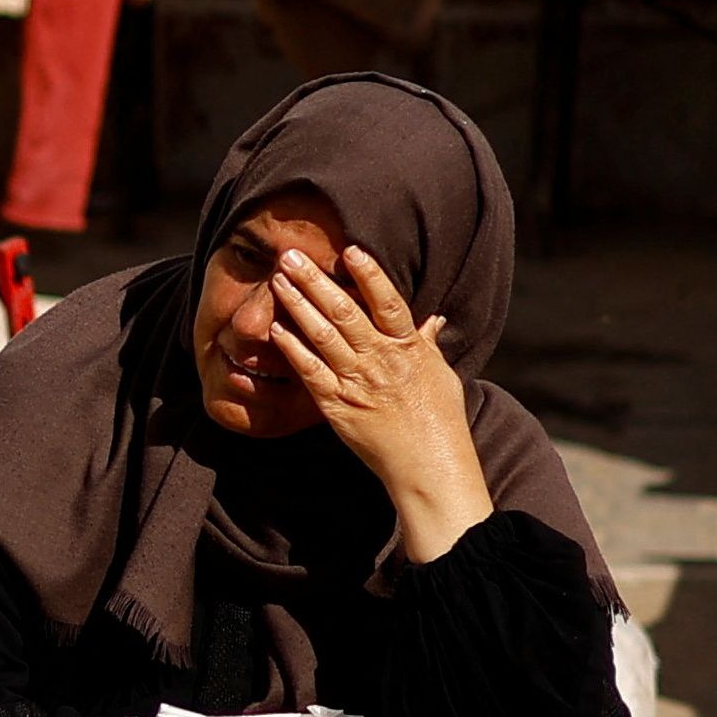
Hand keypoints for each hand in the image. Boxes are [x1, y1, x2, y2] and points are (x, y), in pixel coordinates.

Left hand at [271, 246, 493, 562]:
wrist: (428, 467)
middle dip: (315, 280)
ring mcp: (356, 382)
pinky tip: (276, 328)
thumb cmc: (440, 422)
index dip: (369, 274)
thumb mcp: (441, 376)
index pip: (387, 302)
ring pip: (321, 335)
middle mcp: (380, 361)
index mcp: (408, 349)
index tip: (351, 249)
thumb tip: (433, 318)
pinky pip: (309, 372)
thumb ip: (427, 345)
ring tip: (278, 280)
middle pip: (344, 311)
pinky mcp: (336, 406)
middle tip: (291, 255)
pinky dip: (292, 348)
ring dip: (297, 304)